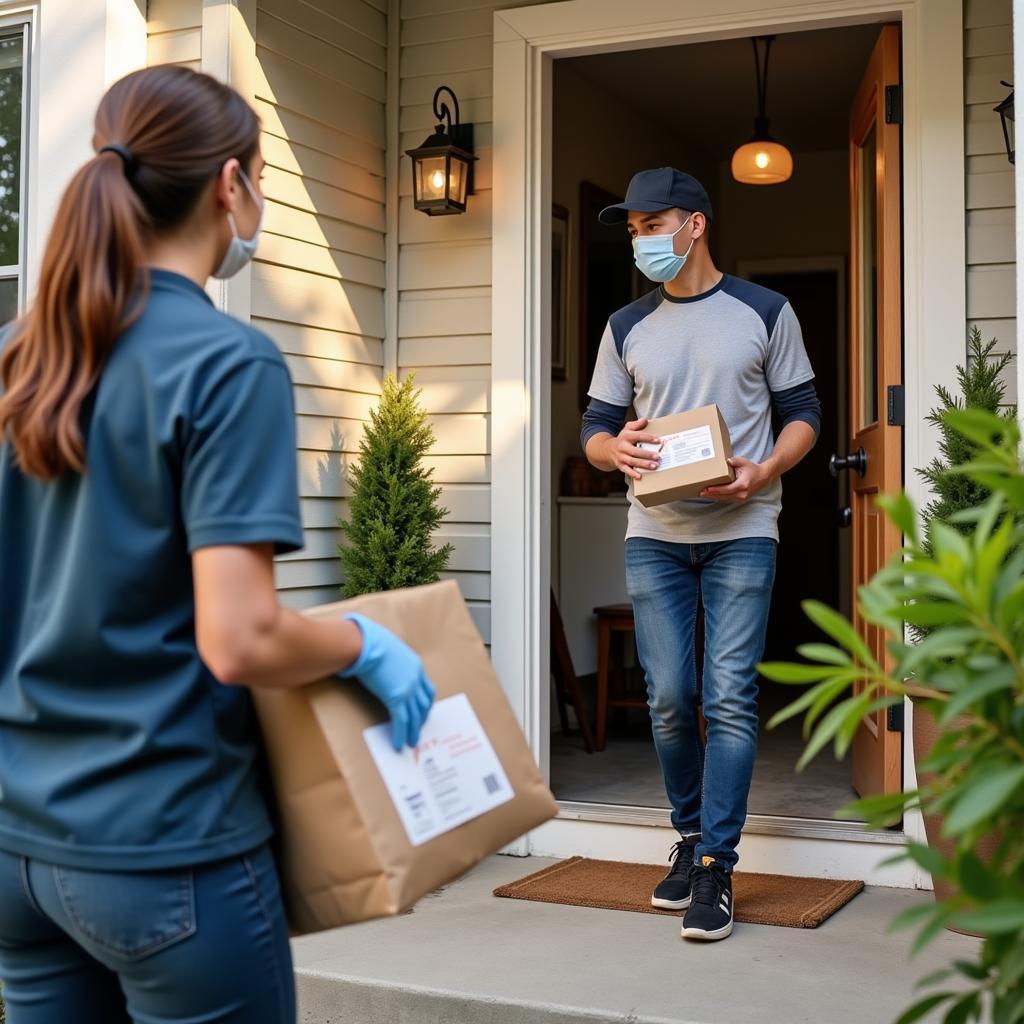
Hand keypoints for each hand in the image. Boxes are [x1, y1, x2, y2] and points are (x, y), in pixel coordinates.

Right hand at [338, 613, 435, 750]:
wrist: (368, 643)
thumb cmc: (372, 642)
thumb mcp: (389, 649)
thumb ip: (392, 660)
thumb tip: (382, 664)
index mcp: (416, 666)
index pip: (427, 689)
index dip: (426, 704)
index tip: (424, 712)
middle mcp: (415, 679)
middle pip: (423, 704)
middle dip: (421, 719)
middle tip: (417, 730)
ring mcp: (407, 689)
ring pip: (414, 716)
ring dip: (413, 731)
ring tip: (411, 742)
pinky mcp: (395, 698)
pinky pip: (401, 721)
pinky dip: (400, 734)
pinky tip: (398, 744)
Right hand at [604, 418, 662, 479]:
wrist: (607, 449)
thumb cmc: (622, 439)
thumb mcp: (627, 429)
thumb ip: (636, 424)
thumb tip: (645, 420)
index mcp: (626, 436)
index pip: (638, 436)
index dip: (648, 438)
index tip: (658, 441)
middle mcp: (622, 447)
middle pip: (635, 451)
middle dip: (647, 454)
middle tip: (657, 457)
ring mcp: (621, 457)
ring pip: (632, 461)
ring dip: (643, 464)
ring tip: (654, 466)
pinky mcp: (620, 465)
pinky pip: (626, 470)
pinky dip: (633, 473)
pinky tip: (640, 476)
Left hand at [700, 457, 774, 502]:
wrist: (764, 477)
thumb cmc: (753, 469)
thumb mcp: (744, 462)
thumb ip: (735, 461)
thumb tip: (726, 460)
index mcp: (742, 485)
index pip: (726, 489)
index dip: (715, 490)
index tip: (706, 489)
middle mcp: (742, 494)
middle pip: (723, 496)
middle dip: (711, 495)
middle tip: (700, 493)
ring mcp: (742, 498)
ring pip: (725, 499)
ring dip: (714, 497)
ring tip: (703, 494)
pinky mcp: (741, 500)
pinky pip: (728, 499)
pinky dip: (720, 497)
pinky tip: (712, 495)